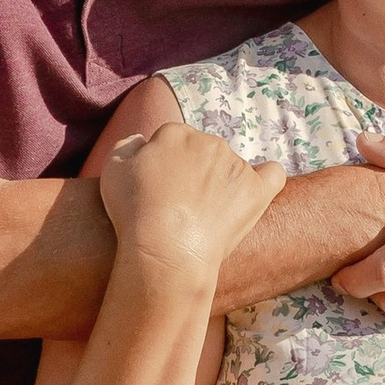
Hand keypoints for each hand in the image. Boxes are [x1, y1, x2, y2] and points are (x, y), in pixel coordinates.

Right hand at [99, 122, 286, 286]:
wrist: (166, 251)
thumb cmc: (134, 213)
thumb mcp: (111, 171)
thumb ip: (127, 146)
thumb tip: (142, 141)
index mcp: (175, 133)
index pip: (171, 141)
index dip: (162, 167)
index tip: (156, 192)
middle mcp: (209, 142)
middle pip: (202, 151)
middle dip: (192, 172)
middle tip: (178, 206)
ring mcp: (236, 165)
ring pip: (230, 166)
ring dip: (220, 182)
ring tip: (204, 215)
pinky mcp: (256, 191)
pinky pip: (273, 174)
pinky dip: (267, 178)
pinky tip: (259, 188)